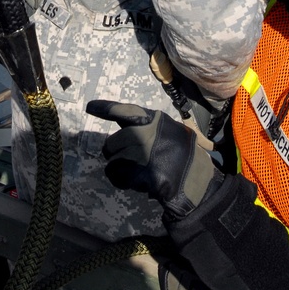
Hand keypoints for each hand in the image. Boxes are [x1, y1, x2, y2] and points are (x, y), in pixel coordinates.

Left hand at [86, 99, 221, 220]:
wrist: (198, 181)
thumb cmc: (183, 155)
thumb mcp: (167, 131)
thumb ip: (145, 126)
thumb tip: (119, 124)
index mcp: (154, 120)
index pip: (125, 111)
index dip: (106, 108)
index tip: (90, 107)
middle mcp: (147, 133)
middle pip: (113, 143)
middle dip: (115, 154)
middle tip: (128, 161)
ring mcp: (145, 153)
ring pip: (113, 161)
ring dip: (120, 170)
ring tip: (137, 172)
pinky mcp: (144, 173)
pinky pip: (118, 177)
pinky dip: (122, 181)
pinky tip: (137, 182)